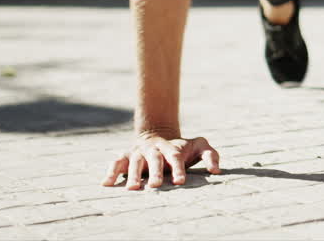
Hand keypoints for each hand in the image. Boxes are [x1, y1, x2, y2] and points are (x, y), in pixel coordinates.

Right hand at [102, 133, 220, 188]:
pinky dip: (111, 172)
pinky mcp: (126, 156)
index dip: (177, 168)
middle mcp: (154, 149)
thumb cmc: (182, 148)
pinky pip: (116, 163)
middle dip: (155, 172)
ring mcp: (139, 152)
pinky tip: (106, 184)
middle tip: (157, 186)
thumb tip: (216, 171)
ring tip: (133, 189)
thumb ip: (211, 155)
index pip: (175, 157)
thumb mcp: (199, 146)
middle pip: (155, 159)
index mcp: (172, 148)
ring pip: (135, 162)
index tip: (180, 181)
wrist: (158, 134)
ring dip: (134, 174)